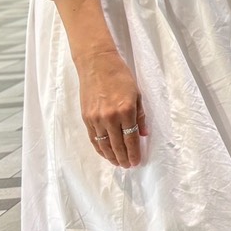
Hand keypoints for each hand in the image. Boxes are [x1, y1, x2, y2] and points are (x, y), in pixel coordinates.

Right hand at [76, 48, 148, 167]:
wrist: (97, 64)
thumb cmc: (121, 76)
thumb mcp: (137, 94)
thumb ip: (141, 116)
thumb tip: (144, 134)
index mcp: (126, 111)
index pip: (131, 138)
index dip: (134, 152)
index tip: (136, 162)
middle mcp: (110, 117)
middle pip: (117, 145)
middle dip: (123, 158)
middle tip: (128, 166)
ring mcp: (96, 118)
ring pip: (104, 144)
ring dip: (111, 156)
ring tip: (118, 163)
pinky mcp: (86, 117)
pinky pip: (93, 138)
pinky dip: (99, 148)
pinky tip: (105, 153)